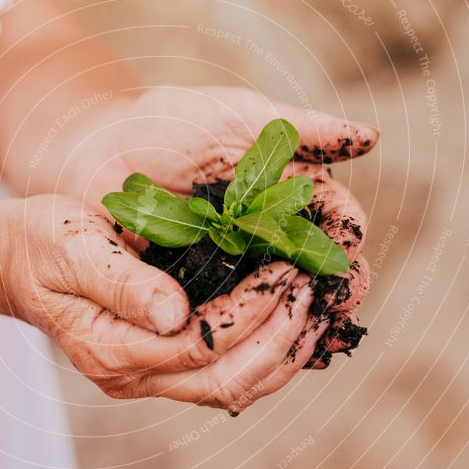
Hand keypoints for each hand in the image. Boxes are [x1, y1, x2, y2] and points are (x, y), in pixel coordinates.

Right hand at [0, 195, 325, 410]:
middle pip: (225, 381)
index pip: (198, 344)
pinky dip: (267, 351)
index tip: (286, 269)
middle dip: (281, 338)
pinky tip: (294, 320)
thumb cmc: (41, 245)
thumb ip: (121, 283)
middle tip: (316, 290)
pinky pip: (225, 372)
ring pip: (233, 386)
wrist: (16, 261)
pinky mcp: (163, 360)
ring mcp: (149, 374)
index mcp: (110, 348)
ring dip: (284, 352)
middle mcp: (133, 375)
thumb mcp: (72, 248)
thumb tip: (175, 312)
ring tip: (319, 307)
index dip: (250, 311)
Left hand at [61, 86, 377, 368]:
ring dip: (301, 321)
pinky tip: (264, 352)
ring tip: (306, 336)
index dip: (348, 241)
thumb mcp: (234, 116)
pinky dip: (255, 336)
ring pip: (285, 302)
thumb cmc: (167, 122)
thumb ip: (300, 126)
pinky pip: (239, 321)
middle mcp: (273, 232)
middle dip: (334, 290)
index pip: (338, 220)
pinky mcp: (205, 292)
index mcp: (291, 188)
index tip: (346, 259)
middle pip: (321, 270)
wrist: (99, 151)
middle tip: (334, 307)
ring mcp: (241, 266)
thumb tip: (369, 138)